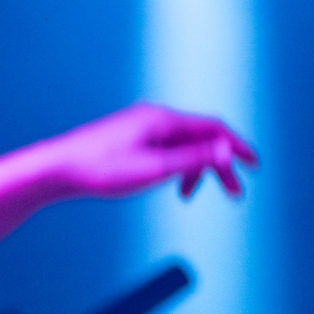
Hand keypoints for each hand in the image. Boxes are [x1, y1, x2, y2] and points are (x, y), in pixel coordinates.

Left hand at [45, 103, 256, 201]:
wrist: (59, 168)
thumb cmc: (101, 168)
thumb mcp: (154, 168)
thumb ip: (192, 158)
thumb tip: (226, 147)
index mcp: (163, 119)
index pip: (214, 127)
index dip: (237, 146)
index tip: (254, 165)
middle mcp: (156, 118)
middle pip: (202, 137)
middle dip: (220, 164)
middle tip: (235, 193)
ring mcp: (143, 127)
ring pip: (184, 145)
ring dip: (197, 169)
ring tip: (191, 195)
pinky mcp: (133, 138)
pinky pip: (167, 150)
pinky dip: (176, 167)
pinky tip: (168, 185)